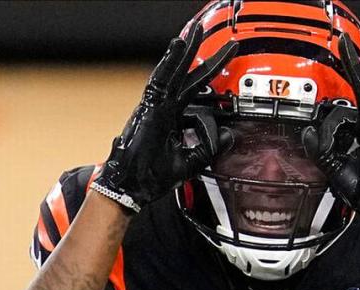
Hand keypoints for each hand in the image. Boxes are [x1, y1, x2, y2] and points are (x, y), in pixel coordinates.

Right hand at [92, 25, 237, 212]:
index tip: (227, 68)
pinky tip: (179, 46)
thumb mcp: (190, 162)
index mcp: (172, 117)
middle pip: (187, 75)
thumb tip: (229, 137)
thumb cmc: (151, 177)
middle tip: (221, 42)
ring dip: (185, 51)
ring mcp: (155, 106)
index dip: (211, 79)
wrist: (130, 188)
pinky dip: (170, 62)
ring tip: (196, 31)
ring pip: (173, 72)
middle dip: (203, 56)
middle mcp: (164, 107)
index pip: (196, 91)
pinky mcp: (148, 108)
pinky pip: (160, 80)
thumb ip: (209, 149)